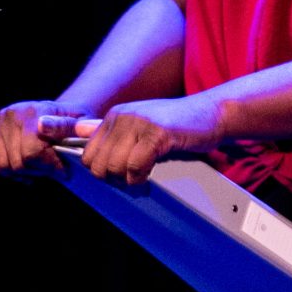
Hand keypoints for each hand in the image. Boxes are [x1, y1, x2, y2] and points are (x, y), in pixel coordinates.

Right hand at [0, 100, 90, 175]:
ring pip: (4, 165)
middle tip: (53, 171)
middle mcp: (11, 114)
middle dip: (39, 171)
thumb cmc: (72, 122)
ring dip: (24, 173)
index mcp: (33, 110)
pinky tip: (24, 171)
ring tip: (40, 170)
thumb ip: (66, 126)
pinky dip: (6, 171)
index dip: (50, 166)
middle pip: (18, 161)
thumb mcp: (80, 122)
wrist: (58, 114)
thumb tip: (43, 126)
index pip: (33, 151)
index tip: (63, 172)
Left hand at [78, 92, 227, 185]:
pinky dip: (141, 177)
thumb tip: (79, 132)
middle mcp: (122, 116)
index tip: (119, 175)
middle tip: (132, 178)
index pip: (88, 154)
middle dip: (112, 178)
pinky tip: (151, 173)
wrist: (212, 113)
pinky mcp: (157, 133)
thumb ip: (113, 134)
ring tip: (143, 174)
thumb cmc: (179, 125)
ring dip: (128, 179)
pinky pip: (136, 166)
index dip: (101, 170)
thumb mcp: (141, 126)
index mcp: (114, 116)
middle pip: (97, 163)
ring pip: (114, 166)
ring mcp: (139, 123)